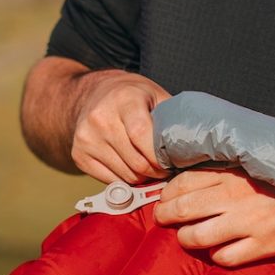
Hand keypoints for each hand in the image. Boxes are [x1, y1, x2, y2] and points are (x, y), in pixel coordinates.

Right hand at [70, 69, 170, 183]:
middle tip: (165, 170)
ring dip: (142, 178)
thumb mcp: (154, 94)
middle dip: (156, 171)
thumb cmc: (129, 96)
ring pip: (124, 175)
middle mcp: (100, 118)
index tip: (171, 162)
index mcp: (123, 99)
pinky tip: (132, 169)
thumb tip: (194, 142)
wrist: (91, 95)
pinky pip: (110, 181)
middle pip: (135, 161)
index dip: (160, 156)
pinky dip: (125, 180)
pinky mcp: (79, 155)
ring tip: (150, 168)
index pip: (142, 135)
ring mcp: (86, 138)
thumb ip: (171, 116)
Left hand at [153, 138, 274, 265]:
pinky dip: (218, 256)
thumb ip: (236, 162)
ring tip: (187, 238)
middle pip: (181, 211)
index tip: (166, 197)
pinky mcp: (266, 244)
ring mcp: (249, 223)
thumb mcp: (264, 154)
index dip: (168, 192)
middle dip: (166, 217)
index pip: (183, 182)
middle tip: (164, 220)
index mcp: (234, 170)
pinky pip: (227, 258)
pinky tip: (221, 250)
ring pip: (197, 238)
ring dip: (186, 240)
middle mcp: (235, 196)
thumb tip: (209, 170)